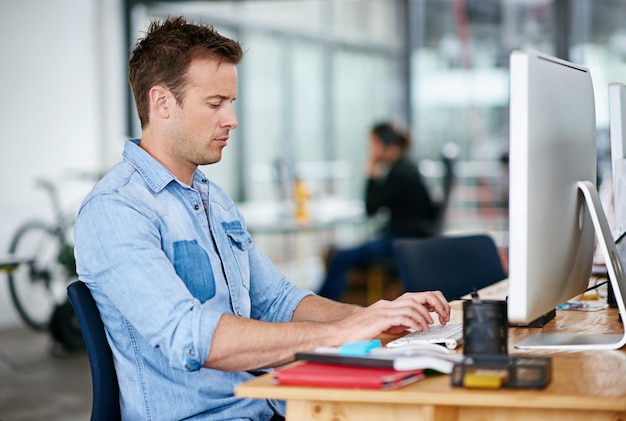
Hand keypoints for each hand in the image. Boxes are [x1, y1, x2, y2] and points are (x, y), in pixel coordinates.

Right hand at [332, 291, 449, 343]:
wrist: (341, 331)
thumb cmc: (360, 330)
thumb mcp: (383, 325)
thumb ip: (397, 322)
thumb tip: (413, 325)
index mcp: (389, 304)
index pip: (415, 297)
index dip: (431, 303)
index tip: (440, 313)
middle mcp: (388, 304)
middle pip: (416, 297)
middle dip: (433, 305)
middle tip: (442, 317)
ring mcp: (384, 310)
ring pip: (411, 306)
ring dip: (424, 316)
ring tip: (429, 326)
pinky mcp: (380, 319)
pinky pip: (402, 317)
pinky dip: (414, 322)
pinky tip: (419, 329)